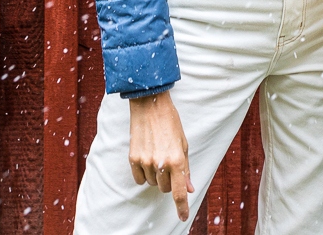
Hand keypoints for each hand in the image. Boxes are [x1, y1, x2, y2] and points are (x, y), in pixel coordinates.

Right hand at [127, 90, 192, 218]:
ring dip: (156, 176)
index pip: (179, 192)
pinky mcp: (133, 158)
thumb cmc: (170, 122)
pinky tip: (146, 159)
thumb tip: (189, 189)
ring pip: (152, 183)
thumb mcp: (184, 144)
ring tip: (157, 156)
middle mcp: (161, 163)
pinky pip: (138, 178)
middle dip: (169, 182)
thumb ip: (185, 169)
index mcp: (177, 160)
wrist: (149, 104)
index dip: (182, 208)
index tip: (183, 218)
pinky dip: (143, 174)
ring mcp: (145, 161)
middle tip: (169, 165)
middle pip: (165, 189)